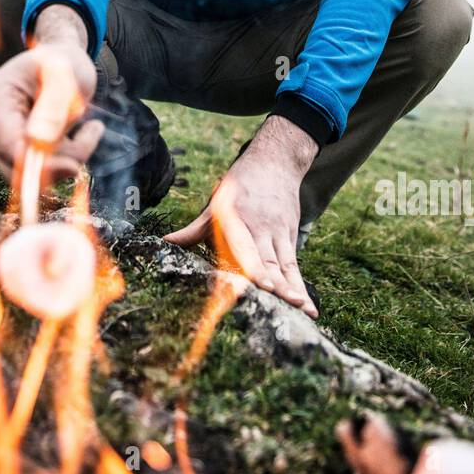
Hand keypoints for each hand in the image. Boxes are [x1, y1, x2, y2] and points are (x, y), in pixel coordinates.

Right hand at [0, 33, 104, 184]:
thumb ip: (52, 104)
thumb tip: (37, 141)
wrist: (61, 62)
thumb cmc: (62, 63)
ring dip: (68, 156)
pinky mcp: (12, 149)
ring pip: (32, 172)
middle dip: (58, 161)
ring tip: (92, 126)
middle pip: (16, 167)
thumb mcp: (64, 74)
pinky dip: (66, 157)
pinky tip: (83, 133)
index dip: (38, 165)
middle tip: (93, 132)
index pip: (8, 146)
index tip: (74, 167)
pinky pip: (40, 171)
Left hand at [165, 116, 319, 317]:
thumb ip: (193, 230)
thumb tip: (164, 243)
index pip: (247, 246)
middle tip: (292, 304)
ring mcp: (279, 232)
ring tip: (305, 311)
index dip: (256, 266)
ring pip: (287, 265)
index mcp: (239, 220)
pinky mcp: (291, 236)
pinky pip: (294, 265)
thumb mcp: (215, 204)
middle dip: (280, 283)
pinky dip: (301, 286)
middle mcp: (262, 227)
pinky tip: (308, 307)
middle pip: (271, 259)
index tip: (265, 285)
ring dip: (295, 289)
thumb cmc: (239, 186)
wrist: (275, 162)